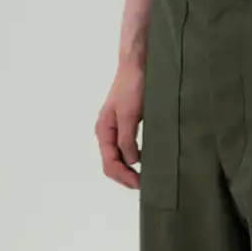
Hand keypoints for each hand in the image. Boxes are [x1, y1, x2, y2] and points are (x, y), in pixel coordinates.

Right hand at [95, 58, 144, 188]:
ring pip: (120, 158)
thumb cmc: (133, 85)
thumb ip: (128, 139)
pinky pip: (127, 149)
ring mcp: (116, 130)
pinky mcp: (127, 126)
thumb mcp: (130, 114)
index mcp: (104, 131)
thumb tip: (131, 162)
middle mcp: (107, 133)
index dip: (125, 177)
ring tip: (147, 176)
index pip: (110, 163)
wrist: (138, 66)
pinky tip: (147, 161)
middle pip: (113, 164)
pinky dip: (135, 159)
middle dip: (126, 177)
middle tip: (146, 185)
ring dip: (130, 170)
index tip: (141, 184)